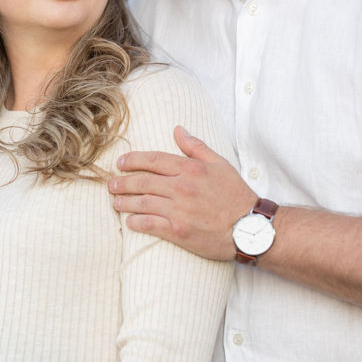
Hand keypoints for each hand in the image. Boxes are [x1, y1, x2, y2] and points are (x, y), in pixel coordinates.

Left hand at [109, 125, 256, 261]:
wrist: (249, 228)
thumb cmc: (236, 195)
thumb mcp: (220, 164)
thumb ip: (196, 147)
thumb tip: (178, 130)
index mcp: (190, 169)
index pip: (153, 160)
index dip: (133, 161)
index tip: (121, 163)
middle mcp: (181, 188)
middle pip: (142, 181)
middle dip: (123, 182)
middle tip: (111, 184)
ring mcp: (178, 210)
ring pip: (141, 203)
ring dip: (124, 201)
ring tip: (115, 201)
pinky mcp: (177, 231)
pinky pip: (149, 224)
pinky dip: (135, 222)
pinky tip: (128, 221)